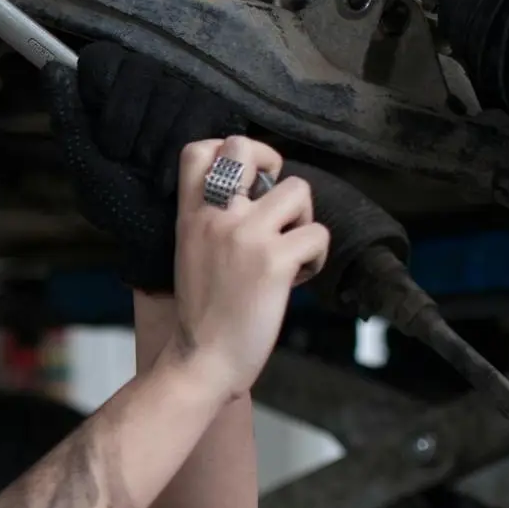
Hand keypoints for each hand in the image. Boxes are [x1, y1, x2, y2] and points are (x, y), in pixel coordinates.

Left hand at [42, 43, 249, 294]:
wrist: (162, 238)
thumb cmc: (121, 204)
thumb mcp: (87, 165)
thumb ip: (68, 118)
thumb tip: (53, 69)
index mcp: (110, 95)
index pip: (102, 60)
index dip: (102, 97)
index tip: (104, 136)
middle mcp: (148, 86)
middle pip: (139, 70)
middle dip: (128, 124)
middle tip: (127, 160)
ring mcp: (185, 94)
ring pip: (171, 90)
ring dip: (153, 142)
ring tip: (149, 171)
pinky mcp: (218, 111)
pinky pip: (199, 110)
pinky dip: (177, 151)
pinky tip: (168, 178)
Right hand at [167, 136, 330, 398]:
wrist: (203, 359)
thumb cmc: (202, 313)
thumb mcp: (192, 254)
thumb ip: (213, 221)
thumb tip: (256, 196)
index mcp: (190, 216)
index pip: (199, 150)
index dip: (232, 149)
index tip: (249, 177)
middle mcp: (216, 217)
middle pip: (245, 148)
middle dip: (273, 167)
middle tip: (277, 205)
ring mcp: (246, 236)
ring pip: (299, 189)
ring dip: (303, 220)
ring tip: (289, 251)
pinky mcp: (275, 261)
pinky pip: (318, 234)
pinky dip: (316, 258)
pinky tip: (296, 279)